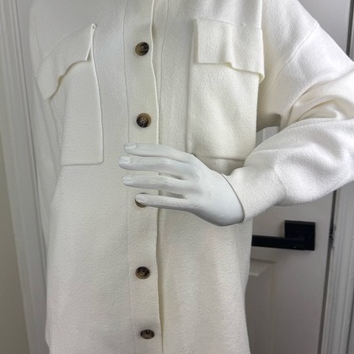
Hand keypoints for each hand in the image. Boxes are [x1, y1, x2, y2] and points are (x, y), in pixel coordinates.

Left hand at [119, 143, 243, 225]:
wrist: (232, 200)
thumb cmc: (204, 183)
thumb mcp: (191, 168)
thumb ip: (173, 163)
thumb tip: (145, 159)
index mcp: (189, 160)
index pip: (164, 150)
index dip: (144, 149)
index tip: (126, 148)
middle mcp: (192, 171)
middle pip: (162, 163)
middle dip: (139, 162)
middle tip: (121, 162)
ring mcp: (194, 188)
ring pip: (163, 182)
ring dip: (142, 180)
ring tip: (124, 180)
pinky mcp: (195, 204)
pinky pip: (170, 202)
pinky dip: (153, 200)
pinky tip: (139, 198)